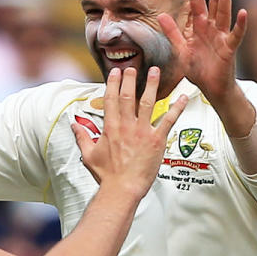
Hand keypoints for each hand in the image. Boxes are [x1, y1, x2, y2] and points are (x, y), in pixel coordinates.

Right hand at [73, 66, 187, 196]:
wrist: (122, 189)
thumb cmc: (106, 175)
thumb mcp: (88, 155)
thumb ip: (82, 137)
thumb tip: (73, 125)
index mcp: (110, 128)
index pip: (110, 99)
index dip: (113, 84)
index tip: (115, 72)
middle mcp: (126, 126)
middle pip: (128, 96)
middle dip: (130, 79)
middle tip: (133, 67)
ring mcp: (142, 132)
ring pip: (148, 102)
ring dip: (152, 85)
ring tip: (156, 71)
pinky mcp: (157, 140)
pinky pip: (168, 120)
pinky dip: (176, 108)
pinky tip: (183, 97)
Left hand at [159, 0, 246, 103]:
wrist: (210, 88)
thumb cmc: (198, 69)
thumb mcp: (181, 49)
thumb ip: (172, 32)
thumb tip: (161, 15)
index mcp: (199, 27)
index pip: (196, 3)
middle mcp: (212, 28)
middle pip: (213, 3)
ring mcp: (222, 37)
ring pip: (224, 13)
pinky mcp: (229, 49)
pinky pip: (235, 35)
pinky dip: (240, 25)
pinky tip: (243, 13)